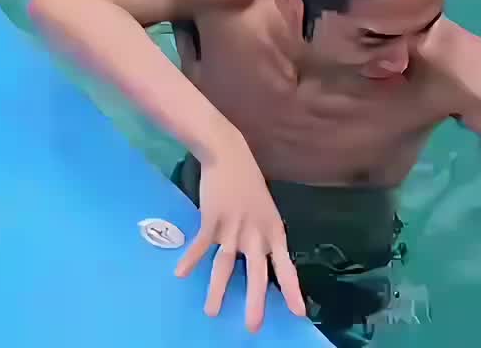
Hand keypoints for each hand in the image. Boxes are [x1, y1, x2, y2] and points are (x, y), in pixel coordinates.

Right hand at [173, 150, 307, 331]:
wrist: (229, 155)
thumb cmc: (248, 182)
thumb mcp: (265, 209)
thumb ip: (263, 235)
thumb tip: (260, 259)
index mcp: (273, 231)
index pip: (285, 265)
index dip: (292, 290)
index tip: (300, 313)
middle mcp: (255, 233)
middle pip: (256, 273)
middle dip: (255, 302)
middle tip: (253, 326)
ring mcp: (233, 227)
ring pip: (225, 265)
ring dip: (217, 290)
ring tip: (212, 312)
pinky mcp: (212, 220)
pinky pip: (201, 246)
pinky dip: (190, 259)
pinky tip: (181, 273)